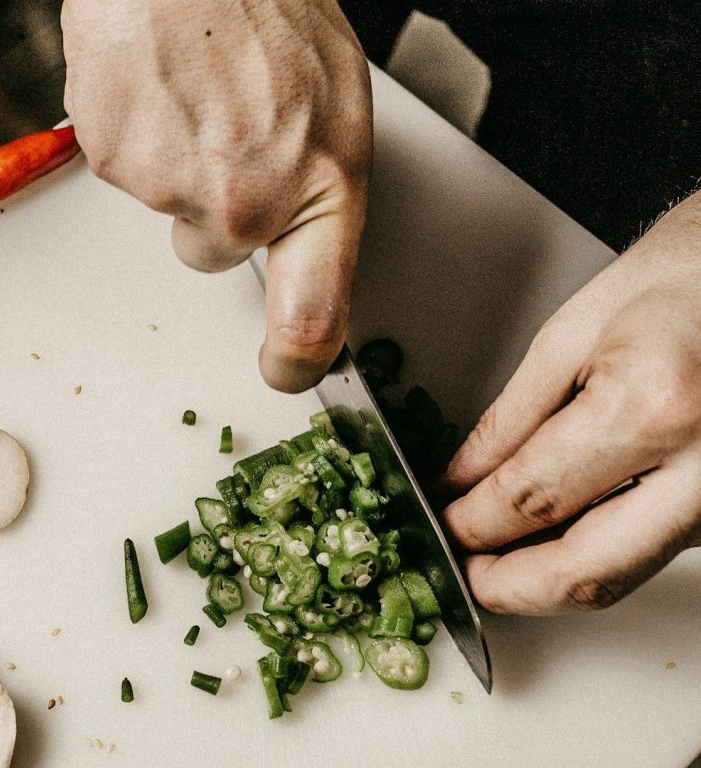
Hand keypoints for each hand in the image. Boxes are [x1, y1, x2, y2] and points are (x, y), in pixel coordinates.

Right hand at [61, 0, 371, 391]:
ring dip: (179, 163)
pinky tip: (162, 89)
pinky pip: (126, 170)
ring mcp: (175, 185)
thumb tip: (291, 239)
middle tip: (228, 137)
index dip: (297, 359)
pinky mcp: (114, 159)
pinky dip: (140, 137)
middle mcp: (247, 201)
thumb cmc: (270, 9)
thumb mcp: (335, 106)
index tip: (286, 371)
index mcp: (320, 187)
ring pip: (168, 208)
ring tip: (199, 94)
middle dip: (215, 209)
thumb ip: (314, 189)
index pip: (315, 316)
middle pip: (213, 253)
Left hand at [441, 191, 700, 614]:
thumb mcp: (573, 333)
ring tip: (497, 556)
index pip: (534, 498)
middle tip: (464, 572)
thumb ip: (511, 418)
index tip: (444, 522)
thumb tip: (464, 477)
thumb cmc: (683, 271)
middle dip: (509, 587)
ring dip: (549, 579)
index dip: (473, 523)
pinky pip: (651, 550)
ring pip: (622, 573)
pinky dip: (595, 554)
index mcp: (651, 406)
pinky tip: (555, 537)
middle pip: (587, 571)